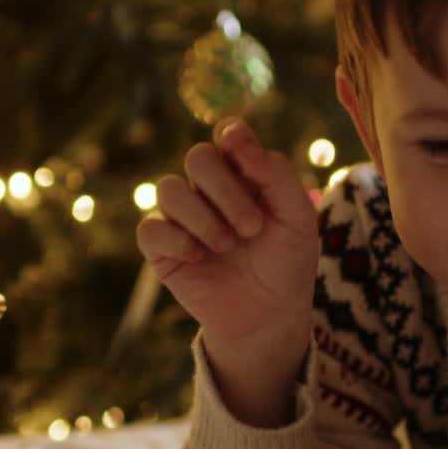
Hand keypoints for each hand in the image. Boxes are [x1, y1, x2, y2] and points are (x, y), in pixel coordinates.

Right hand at [136, 116, 319, 350]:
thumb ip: (276, 174)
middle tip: (252, 229)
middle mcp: (208, 188)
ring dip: (203, 219)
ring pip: (169, 189)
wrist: (269, 314)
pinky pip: (150, 228)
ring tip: (228, 246)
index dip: (232, 136)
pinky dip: (177, 241)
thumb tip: (236, 141)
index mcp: (243, 173)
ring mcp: (182, 216)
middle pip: (197, 156)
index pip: (228, 134)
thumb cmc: (287, 262)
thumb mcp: (297, 218)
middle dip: (225, 190)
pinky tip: (200, 258)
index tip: (244, 155)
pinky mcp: (162, 248)